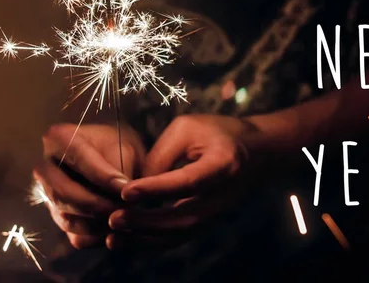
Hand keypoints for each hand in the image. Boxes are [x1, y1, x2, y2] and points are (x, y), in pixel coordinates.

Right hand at [33, 123, 144, 248]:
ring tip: (124, 220)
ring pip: (68, 218)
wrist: (117, 156)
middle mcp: (45, 168)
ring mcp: (49, 196)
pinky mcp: (61, 219)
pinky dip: (98, 238)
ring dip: (98, 224)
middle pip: (64, 193)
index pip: (79, 160)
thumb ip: (121, 167)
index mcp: (58, 138)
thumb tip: (121, 193)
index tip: (126, 189)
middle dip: (96, 204)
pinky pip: (75, 236)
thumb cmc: (120, 145)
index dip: (103, 177)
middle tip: (123, 209)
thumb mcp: (125, 146)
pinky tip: (118, 232)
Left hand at [109, 115, 263, 237]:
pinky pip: (178, 237)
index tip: (126, 191)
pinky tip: (127, 238)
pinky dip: (151, 240)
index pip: (188, 182)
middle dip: (146, 222)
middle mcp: (222, 196)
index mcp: (223, 165)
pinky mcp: (207, 221)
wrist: (256, 151)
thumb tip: (134, 188)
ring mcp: (216, 213)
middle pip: (183, 218)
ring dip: (144, 238)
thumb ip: (161, 155)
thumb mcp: (188, 128)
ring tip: (113, 234)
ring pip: (179, 234)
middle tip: (113, 218)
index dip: (157, 189)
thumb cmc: (218, 132)